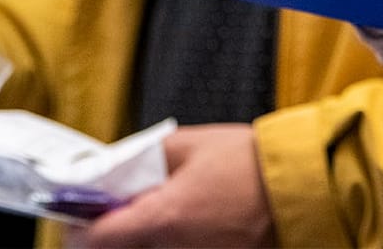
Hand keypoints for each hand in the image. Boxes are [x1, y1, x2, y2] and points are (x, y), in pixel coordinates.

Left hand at [79, 123, 273, 247]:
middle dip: (112, 230)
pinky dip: (170, 240)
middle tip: (118, 207)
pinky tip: (187, 220)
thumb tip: (118, 165)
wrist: (304, 188)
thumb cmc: (254, 164)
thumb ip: (146, 155)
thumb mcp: (192, 143)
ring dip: (141, 234)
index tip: (77, 212)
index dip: (77, 226)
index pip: (94, 239)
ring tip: (160, 208)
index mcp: (161, 219)